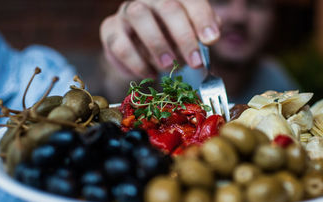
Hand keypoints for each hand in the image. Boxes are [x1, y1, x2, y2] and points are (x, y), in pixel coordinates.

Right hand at [100, 0, 220, 78]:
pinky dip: (137, 63)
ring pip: (139, 16)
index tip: (211, 40)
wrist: (137, 54)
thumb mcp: (191, 39)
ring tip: (168, 66)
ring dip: (157, 44)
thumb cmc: (170, 43)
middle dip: (184, 36)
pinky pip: (120, 43)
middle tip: (194, 62)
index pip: (190, 0)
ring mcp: (127, 11)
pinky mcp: (110, 29)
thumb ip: (203, 35)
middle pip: (167, 6)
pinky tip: (150, 74)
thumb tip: (212, 37)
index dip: (202, 18)